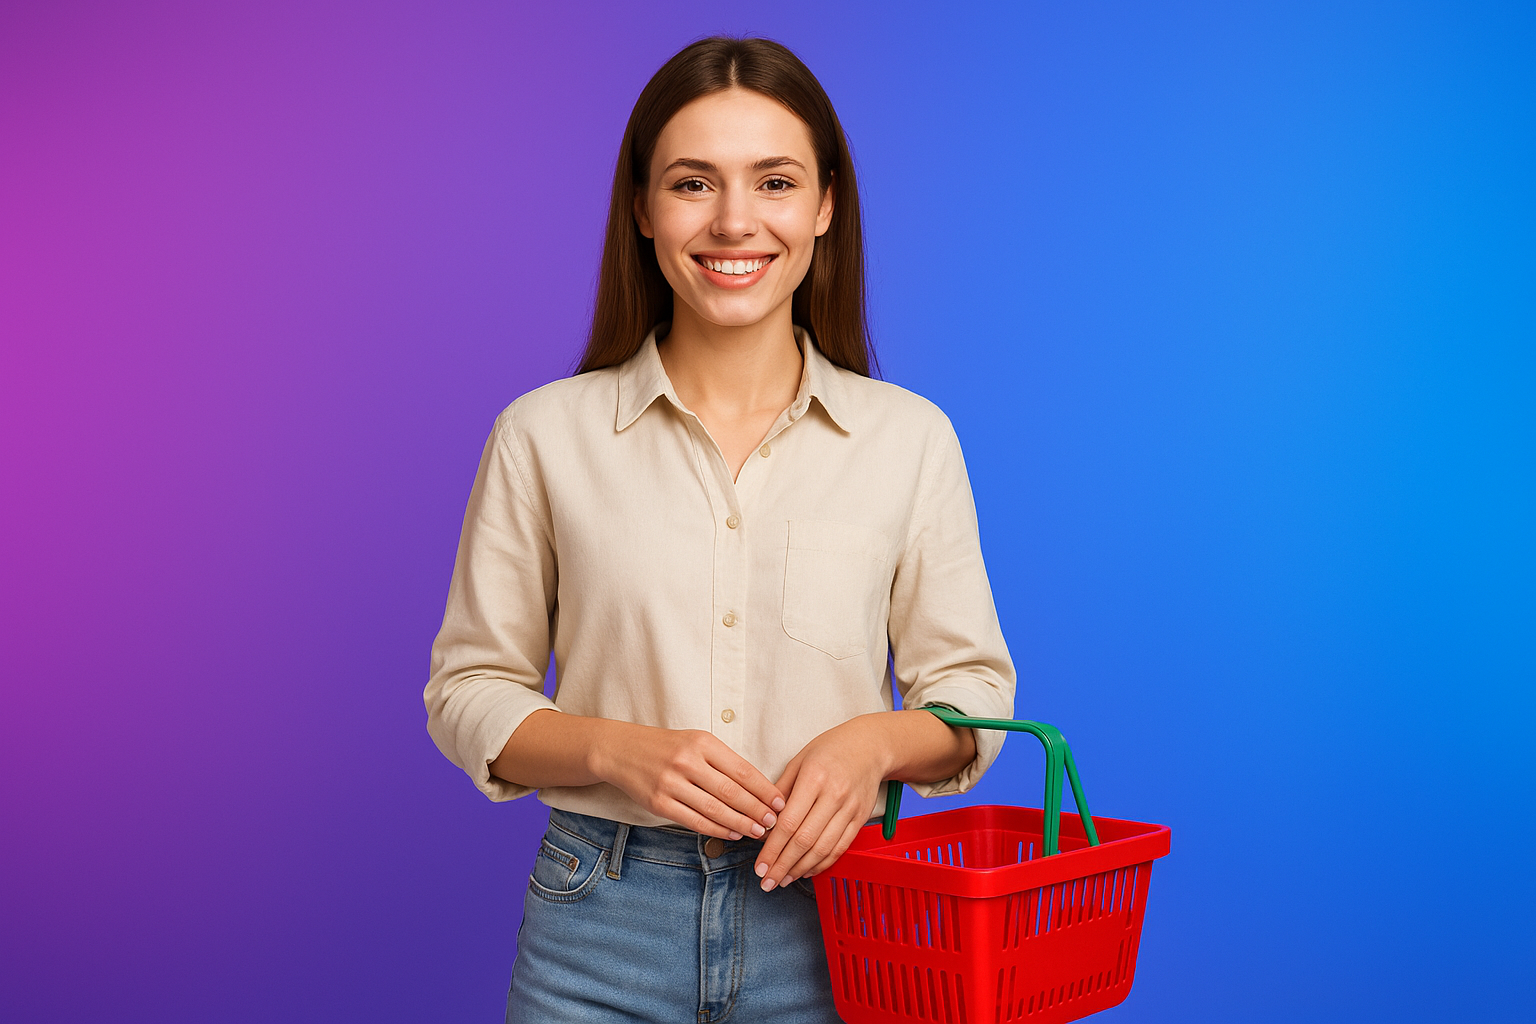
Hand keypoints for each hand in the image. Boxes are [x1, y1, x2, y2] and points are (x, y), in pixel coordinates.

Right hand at [594, 723, 785, 840]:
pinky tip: (732, 833)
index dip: (764, 789)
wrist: (621, 750)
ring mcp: (671, 783)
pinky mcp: (658, 803)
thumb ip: (723, 761)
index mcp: (702, 742)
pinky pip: (694, 820)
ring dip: (740, 823)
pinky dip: (716, 829)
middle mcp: (687, 761)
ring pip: (714, 809)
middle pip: (731, 792)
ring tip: (757, 832)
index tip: (780, 803)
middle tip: (773, 823)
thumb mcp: (696, 742)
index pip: (742, 769)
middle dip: (756, 810)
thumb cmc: (667, 747)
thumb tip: (758, 788)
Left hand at [753, 715, 890, 890]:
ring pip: (823, 849)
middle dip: (783, 865)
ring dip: (800, 869)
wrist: (870, 746)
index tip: (760, 865)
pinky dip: (822, 863)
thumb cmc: (830, 749)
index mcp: (814, 778)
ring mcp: (850, 809)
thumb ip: (781, 791)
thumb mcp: (799, 761)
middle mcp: (834, 796)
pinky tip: (806, 871)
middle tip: (767, 882)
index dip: (773, 848)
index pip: (789, 822)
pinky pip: (840, 848)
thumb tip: (763, 822)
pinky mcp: (860, 819)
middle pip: (805, 840)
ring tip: (783, 880)